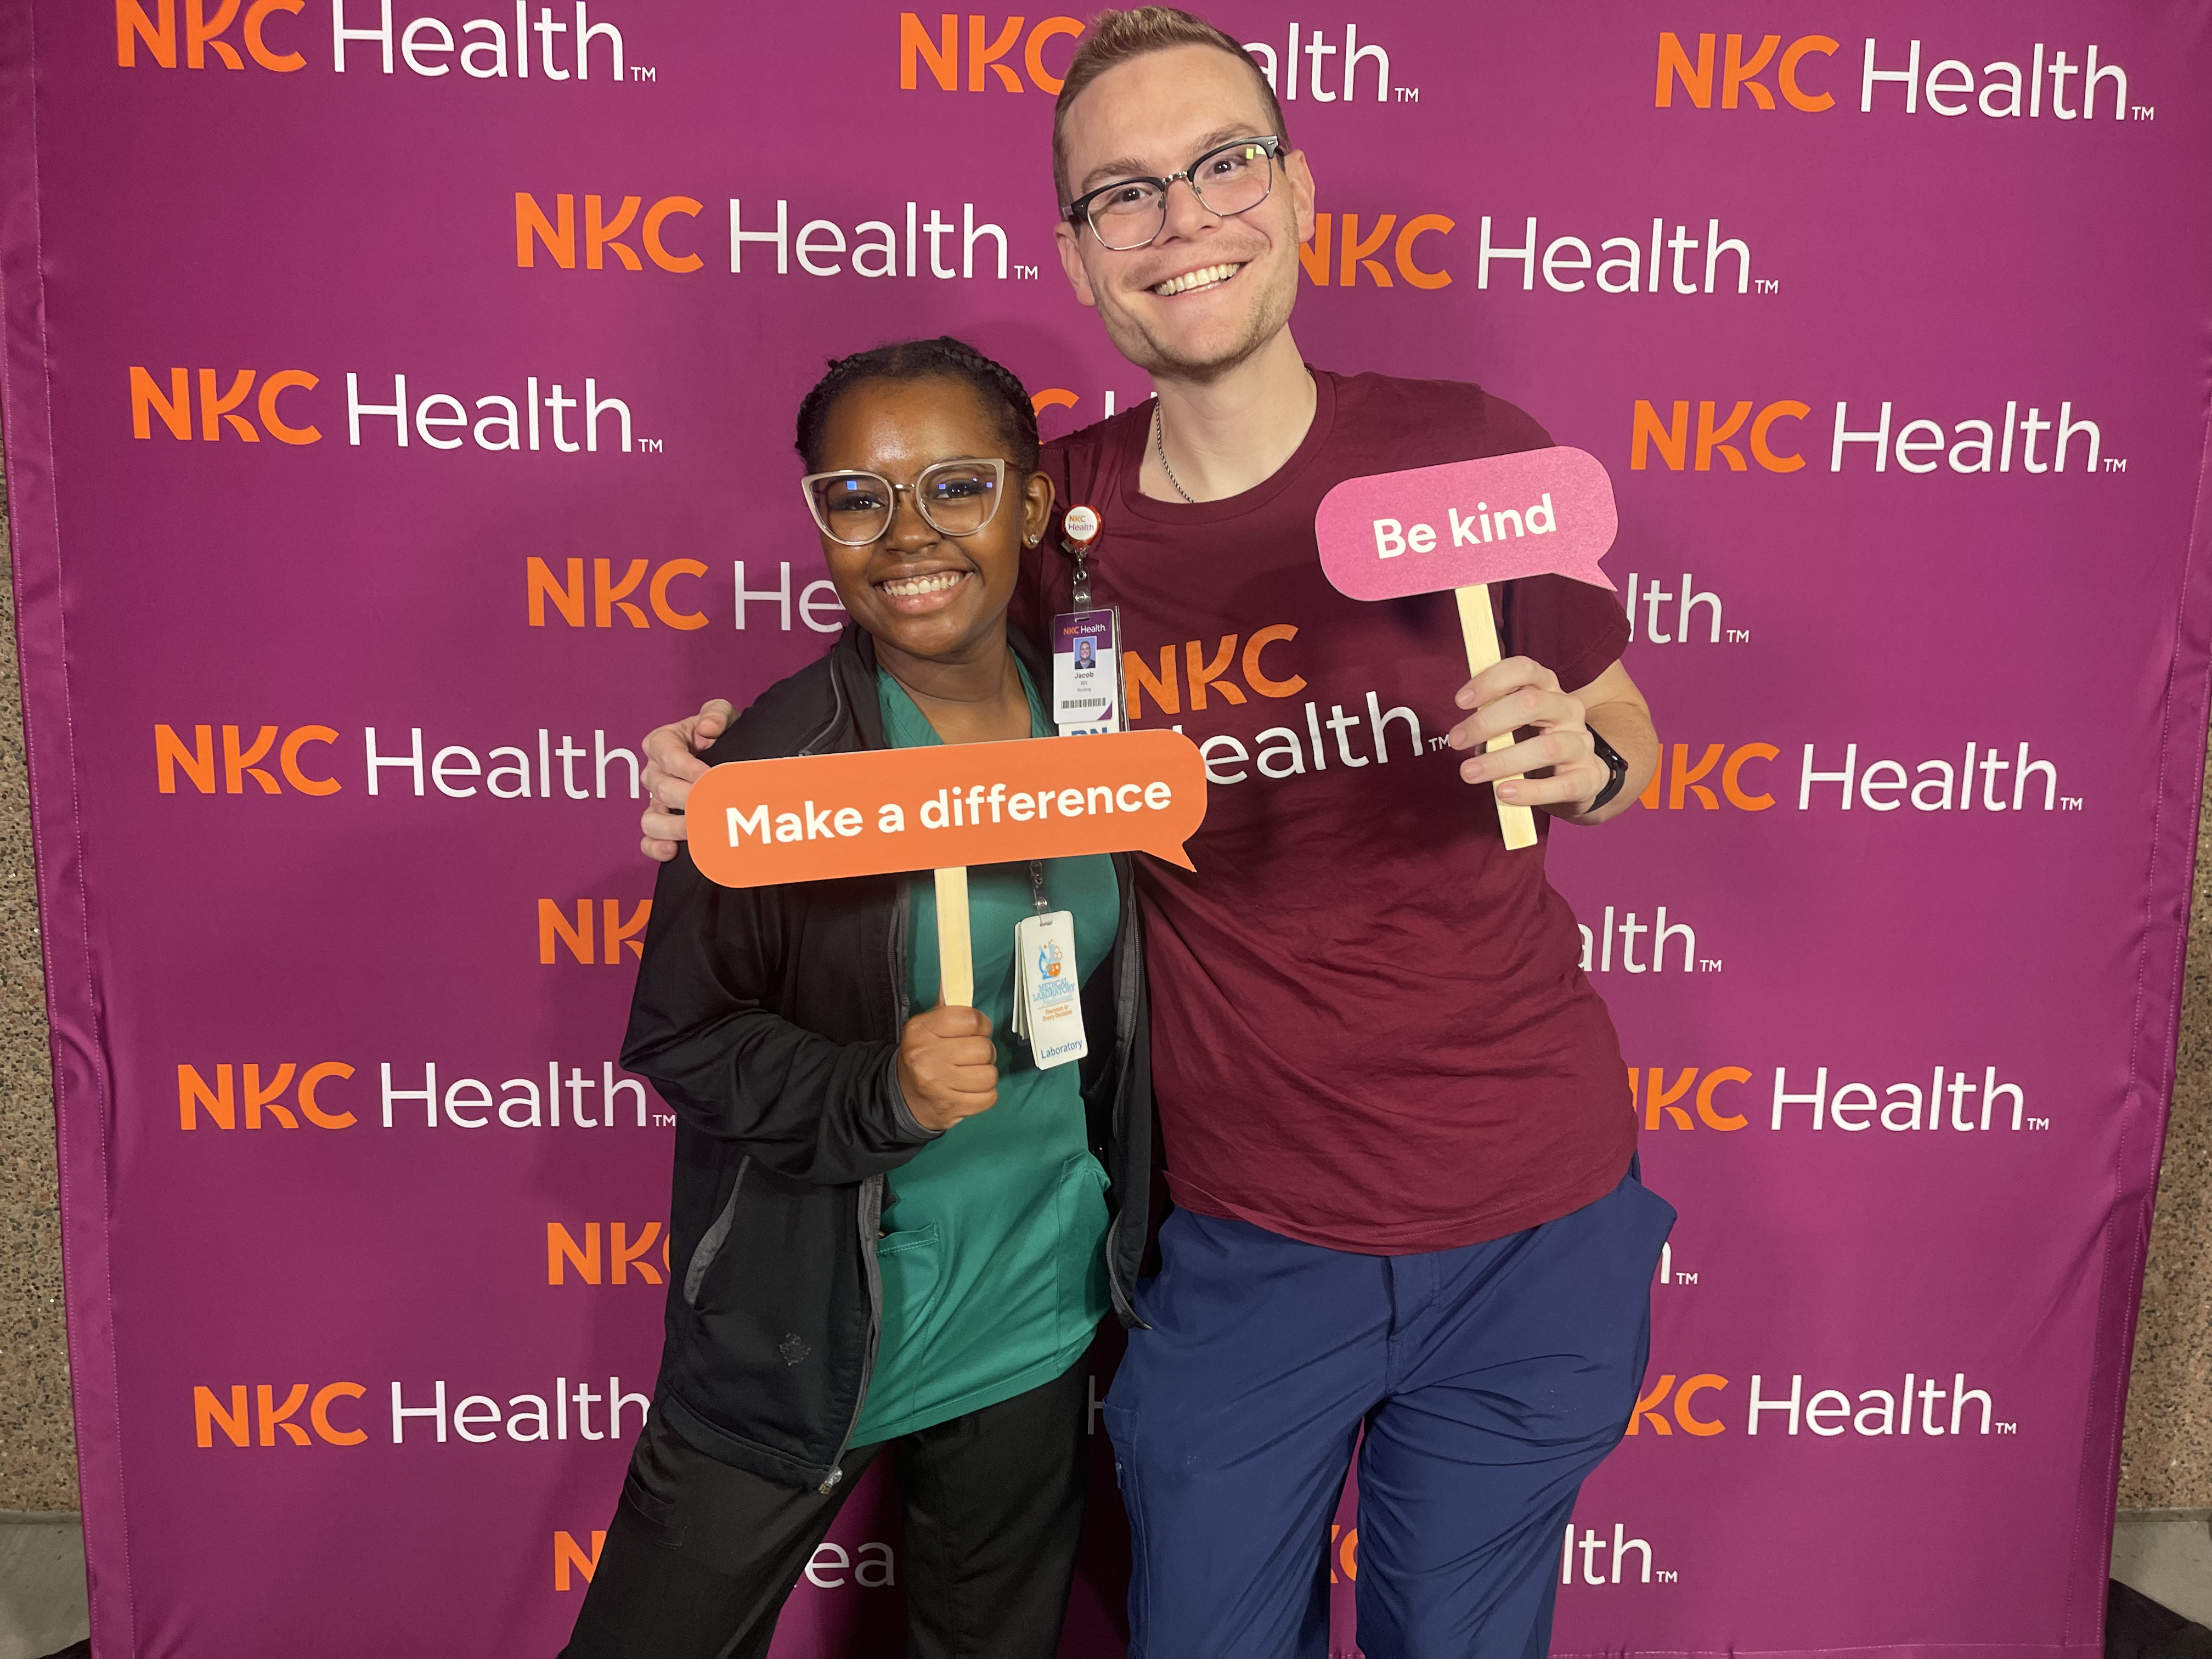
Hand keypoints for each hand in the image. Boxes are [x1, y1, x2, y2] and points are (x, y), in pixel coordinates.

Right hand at [639, 699, 735, 860]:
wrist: (725, 754)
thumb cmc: (718, 734)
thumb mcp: (721, 714)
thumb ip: (715, 714)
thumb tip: (707, 729)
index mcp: (662, 743)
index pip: (667, 755)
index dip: (687, 767)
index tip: (709, 777)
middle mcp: (654, 772)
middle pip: (662, 789)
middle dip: (689, 798)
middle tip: (711, 805)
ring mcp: (655, 800)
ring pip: (651, 818)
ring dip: (674, 826)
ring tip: (697, 829)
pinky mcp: (660, 823)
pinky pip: (649, 839)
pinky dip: (656, 847)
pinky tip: (673, 851)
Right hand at [896, 1006, 998, 1131]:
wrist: (904, 1098)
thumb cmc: (924, 1056)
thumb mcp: (927, 1027)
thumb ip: (947, 1007)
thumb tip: (956, 975)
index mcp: (922, 1030)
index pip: (970, 1019)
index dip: (981, 1025)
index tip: (976, 1031)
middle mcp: (927, 1056)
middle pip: (984, 1049)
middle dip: (984, 1053)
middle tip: (971, 1057)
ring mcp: (938, 1084)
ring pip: (990, 1075)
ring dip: (985, 1075)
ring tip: (970, 1075)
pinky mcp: (950, 1107)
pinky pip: (989, 1097)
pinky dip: (985, 1095)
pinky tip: (970, 1091)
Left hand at [1446, 656, 1606, 815]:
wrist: (1576, 779)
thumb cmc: (1533, 745)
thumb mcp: (1512, 724)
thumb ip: (1492, 720)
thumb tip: (1463, 732)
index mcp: (1547, 689)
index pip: (1524, 670)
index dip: (1491, 681)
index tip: (1461, 701)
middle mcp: (1568, 709)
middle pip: (1531, 704)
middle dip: (1487, 722)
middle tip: (1456, 741)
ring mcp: (1581, 743)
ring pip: (1546, 748)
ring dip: (1501, 761)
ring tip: (1470, 773)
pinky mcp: (1588, 777)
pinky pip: (1561, 785)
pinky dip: (1529, 791)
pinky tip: (1503, 792)